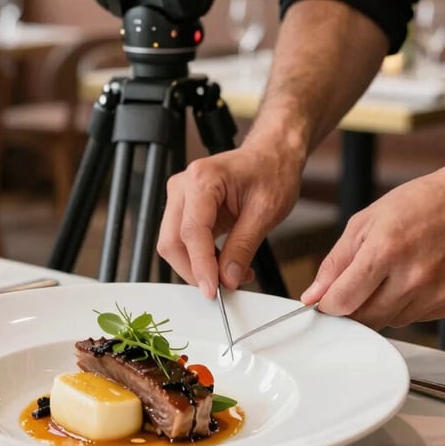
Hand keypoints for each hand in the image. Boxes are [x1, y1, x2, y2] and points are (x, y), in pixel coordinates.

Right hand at [157, 145, 301, 298]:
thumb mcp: (266, 212)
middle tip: (224, 287)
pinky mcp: (184, 207)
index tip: (213, 291)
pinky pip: (183, 240)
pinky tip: (224, 262)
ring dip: (198, 266)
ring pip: (173, 244)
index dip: (200, 266)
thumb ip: (243, 247)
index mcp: (202, 179)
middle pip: (172, 241)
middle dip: (195, 270)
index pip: (191, 232)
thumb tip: (227, 278)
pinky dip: (200, 258)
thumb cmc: (271, 171)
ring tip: (231, 272)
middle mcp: (183, 185)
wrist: (272, 155)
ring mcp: (180, 196)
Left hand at [301, 162, 444, 327]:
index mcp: (385, 251)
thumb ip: (335, 262)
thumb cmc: (417, 205)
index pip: (343, 301)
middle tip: (356, 286)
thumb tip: (312, 296)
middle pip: (365, 319)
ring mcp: (436, 293)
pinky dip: (406, 305)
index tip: (325, 301)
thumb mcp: (364, 222)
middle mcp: (413, 277)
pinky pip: (416, 319)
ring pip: (390, 322)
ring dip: (380, 306)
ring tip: (390, 274)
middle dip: (352, 308)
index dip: (328, 305)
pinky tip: (414, 278)